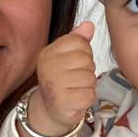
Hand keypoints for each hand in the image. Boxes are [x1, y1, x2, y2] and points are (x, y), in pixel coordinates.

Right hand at [25, 20, 95, 136]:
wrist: (50, 110)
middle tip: (75, 79)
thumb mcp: (67, 57)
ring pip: (90, 78)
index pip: (79, 42)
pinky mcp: (63, 102)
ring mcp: (54, 85)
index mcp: (48, 53)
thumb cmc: (61, 82)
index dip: (85, 53)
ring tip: (75, 89)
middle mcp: (48, 67)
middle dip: (87, 70)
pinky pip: (89, 95)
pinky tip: (76, 99)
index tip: (75, 63)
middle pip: (86, 60)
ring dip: (88, 86)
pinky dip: (87, 99)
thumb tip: (89, 25)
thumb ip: (77, 40)